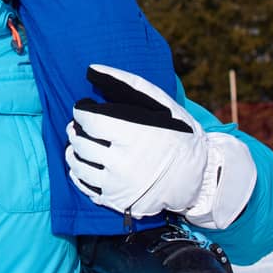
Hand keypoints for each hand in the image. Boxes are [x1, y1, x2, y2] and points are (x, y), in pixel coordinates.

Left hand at [65, 65, 255, 228]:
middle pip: (80, 143)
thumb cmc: (177, 133)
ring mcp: (120, 186)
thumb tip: (91, 70)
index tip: (84, 109)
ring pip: (78, 166)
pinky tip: (85, 163)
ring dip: (74, 151)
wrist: (199, 176)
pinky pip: (84, 187)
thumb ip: (125, 83)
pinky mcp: (118, 202)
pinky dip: (79, 173)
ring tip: (81, 143)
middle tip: (79, 125)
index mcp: (133, 135)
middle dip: (75, 130)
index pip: (88, 121)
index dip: (81, 111)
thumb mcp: (159, 102)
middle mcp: (124, 163)